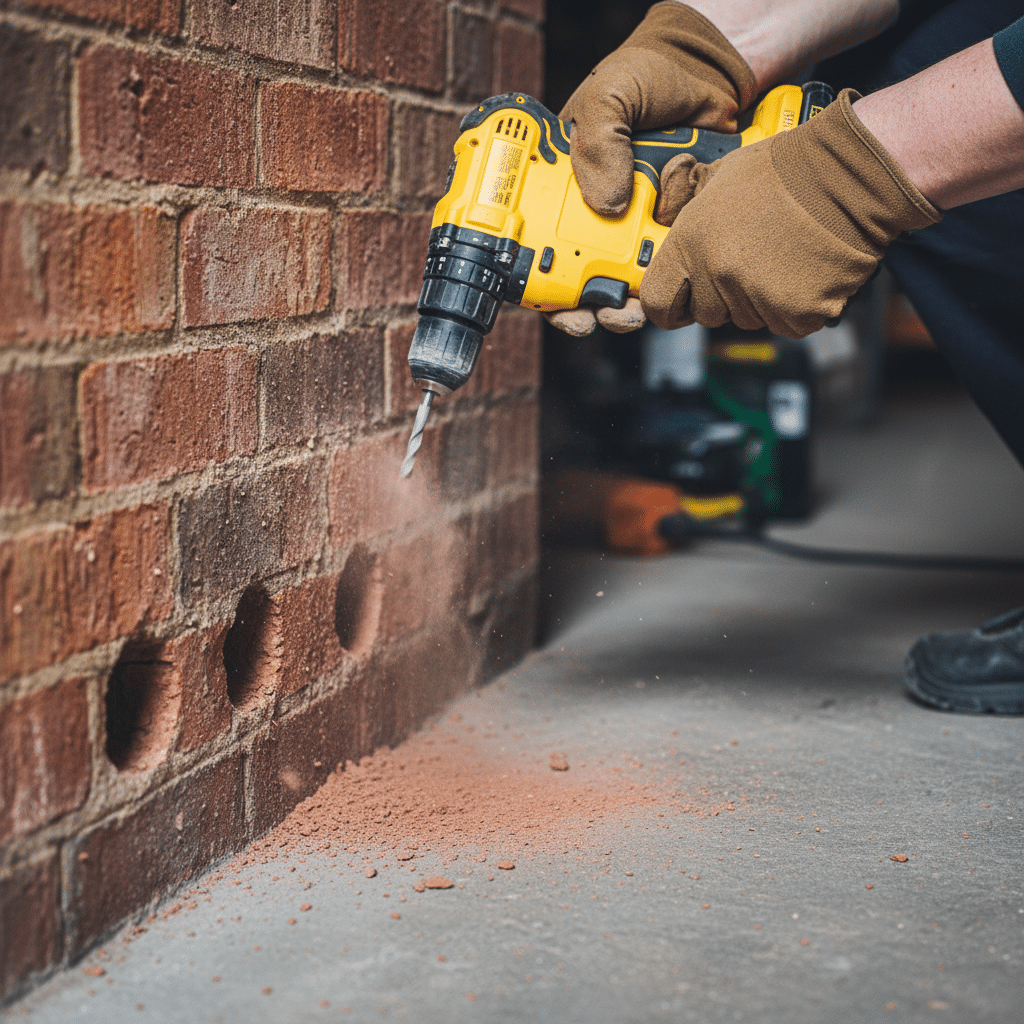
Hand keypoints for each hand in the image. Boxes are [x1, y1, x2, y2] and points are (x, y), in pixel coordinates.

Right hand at [547, 2, 754, 337]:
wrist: (712, 72)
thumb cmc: (648, 76)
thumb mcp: (609, 94)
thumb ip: (600, 142)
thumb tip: (608, 206)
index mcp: (563, 188)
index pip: (538, 244)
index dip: (535, 282)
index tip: (547, 301)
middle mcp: (595, 214)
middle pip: (578, 279)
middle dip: (582, 310)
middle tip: (591, 317)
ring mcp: (636, 226)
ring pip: (625, 282)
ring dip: (625, 306)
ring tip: (630, 311)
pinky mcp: (675, 230)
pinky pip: (671, 262)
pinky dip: (672, 270)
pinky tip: (673, 261)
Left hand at [640, 89, 940, 337]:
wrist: (848, 175)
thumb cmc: (786, 170)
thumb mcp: (719, 178)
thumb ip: (687, 212)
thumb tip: (666, 226)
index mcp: (691, 243)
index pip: (657, 303)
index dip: (669, 304)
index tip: (681, 301)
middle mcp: (719, 275)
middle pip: (707, 314)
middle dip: (723, 295)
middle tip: (752, 260)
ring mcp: (757, 298)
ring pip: (747, 319)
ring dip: (761, 299)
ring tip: (782, 257)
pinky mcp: (795, 314)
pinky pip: (785, 324)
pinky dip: (795, 306)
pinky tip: (804, 271)